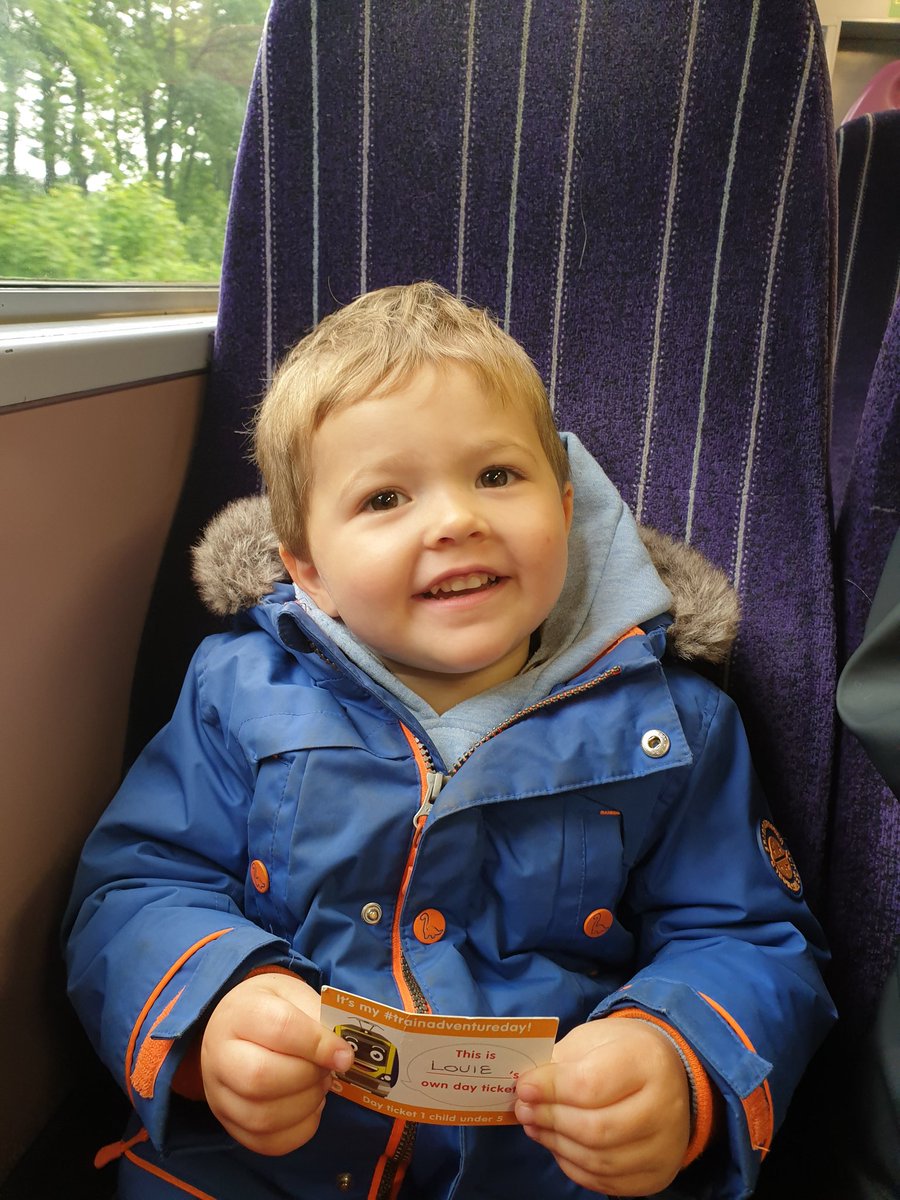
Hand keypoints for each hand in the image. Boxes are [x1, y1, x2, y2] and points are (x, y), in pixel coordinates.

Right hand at [200, 974, 353, 1155]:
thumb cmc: (271, 1008)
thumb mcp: (294, 995)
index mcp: (239, 1013)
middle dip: (308, 1077)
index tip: (343, 1054)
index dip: (318, 1044)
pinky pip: (267, 1143)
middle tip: (326, 1069)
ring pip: (262, 1117)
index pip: (279, 1028)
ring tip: (319, 1085)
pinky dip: (299, 1129)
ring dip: (306, 1105)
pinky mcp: (230, 1125)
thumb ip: (318, 1017)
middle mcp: (220, 1056)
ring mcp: (219, 1095)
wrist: (235, 1025)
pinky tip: (309, 1106)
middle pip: (261, 1078)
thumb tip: (341, 1054)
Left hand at [514, 1017, 690, 1195]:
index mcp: (647, 1061)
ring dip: (557, 1145)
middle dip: (550, 1120)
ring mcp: (665, 1146)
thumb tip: (526, 1093)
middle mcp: (665, 1106)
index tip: (523, 1088)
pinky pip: (606, 1182)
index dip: (550, 1090)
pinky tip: (558, 1145)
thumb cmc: (621, 1052)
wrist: (668, 1073)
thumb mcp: (591, 1040)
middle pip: (596, 1129)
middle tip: (524, 1111)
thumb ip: (559, 1065)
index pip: (590, 1085)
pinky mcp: (657, 1174)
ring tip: (535, 1127)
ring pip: (599, 1160)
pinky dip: (574, 1167)